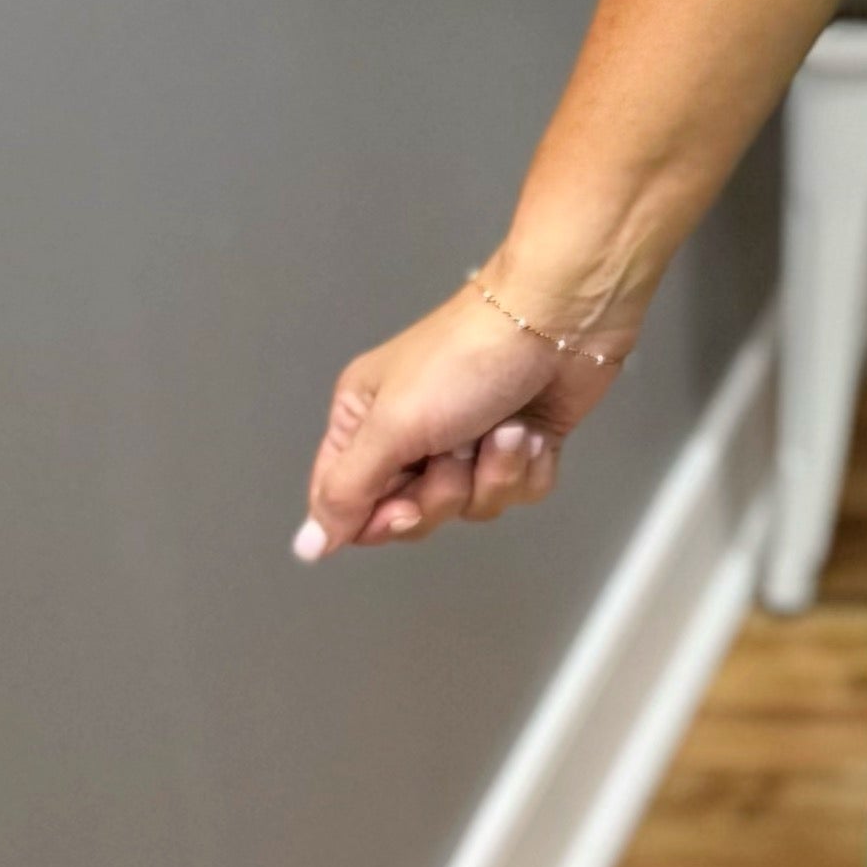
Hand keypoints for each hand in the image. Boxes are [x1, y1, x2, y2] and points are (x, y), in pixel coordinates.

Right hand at [294, 279, 627, 561]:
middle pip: (412, 515)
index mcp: (365, 422)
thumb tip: (308, 546)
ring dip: (494, 473)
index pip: (345, 503)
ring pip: (471, 507)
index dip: (376, 520)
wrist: (558, 320)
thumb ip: (346, 490)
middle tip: (459, 452)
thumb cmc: (464, 362)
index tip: (404, 507)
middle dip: (444, 492)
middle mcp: (411, 437)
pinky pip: (517, 493)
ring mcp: (469, 444)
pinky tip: (536, 432)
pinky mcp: (519, 448)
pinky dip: (528, 467)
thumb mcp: (392, 425)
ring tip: (505, 428)